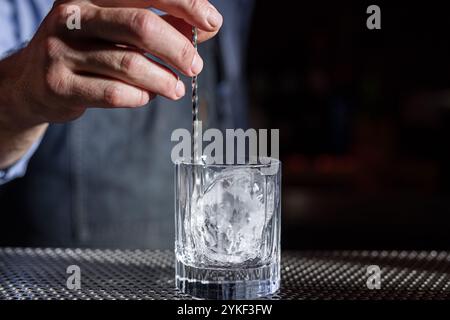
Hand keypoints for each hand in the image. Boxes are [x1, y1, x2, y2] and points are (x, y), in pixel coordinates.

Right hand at [0, 0, 221, 167]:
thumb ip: (164, 25)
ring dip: (163, 80)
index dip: (185, 4)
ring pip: (129, 64)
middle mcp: (73, 15)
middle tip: (195, 66)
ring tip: (176, 88)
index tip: (212, 22)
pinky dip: (140, 97)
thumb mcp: (120, 30)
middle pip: (141, 26)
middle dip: (178, 48)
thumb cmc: (88, 52)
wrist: (34, 83)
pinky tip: (146, 96)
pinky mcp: (59, 84)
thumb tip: (208, 25)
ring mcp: (61, 50)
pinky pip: (114, 94)